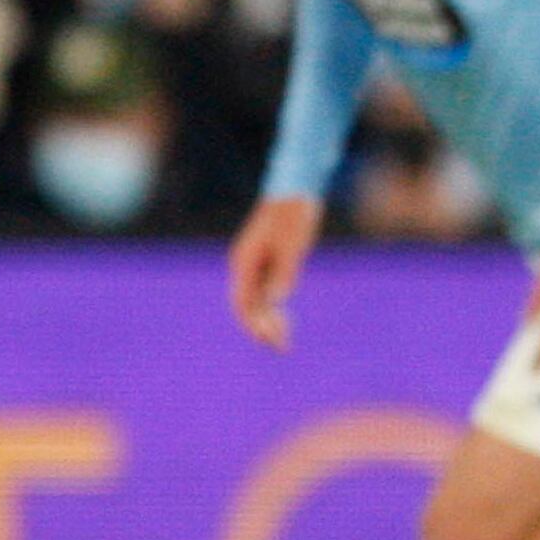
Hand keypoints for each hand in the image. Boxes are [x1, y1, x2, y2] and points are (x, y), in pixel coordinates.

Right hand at [228, 195, 322, 351]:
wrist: (295, 191)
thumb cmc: (294, 217)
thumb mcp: (293, 247)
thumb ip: (284, 273)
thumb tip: (276, 300)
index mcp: (245, 262)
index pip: (243, 303)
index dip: (255, 325)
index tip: (271, 341)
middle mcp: (245, 266)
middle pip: (247, 305)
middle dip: (261, 328)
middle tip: (282, 348)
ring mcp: (254, 264)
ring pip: (255, 300)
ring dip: (267, 321)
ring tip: (284, 341)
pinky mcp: (266, 261)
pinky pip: (264, 291)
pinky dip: (272, 308)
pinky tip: (285, 319)